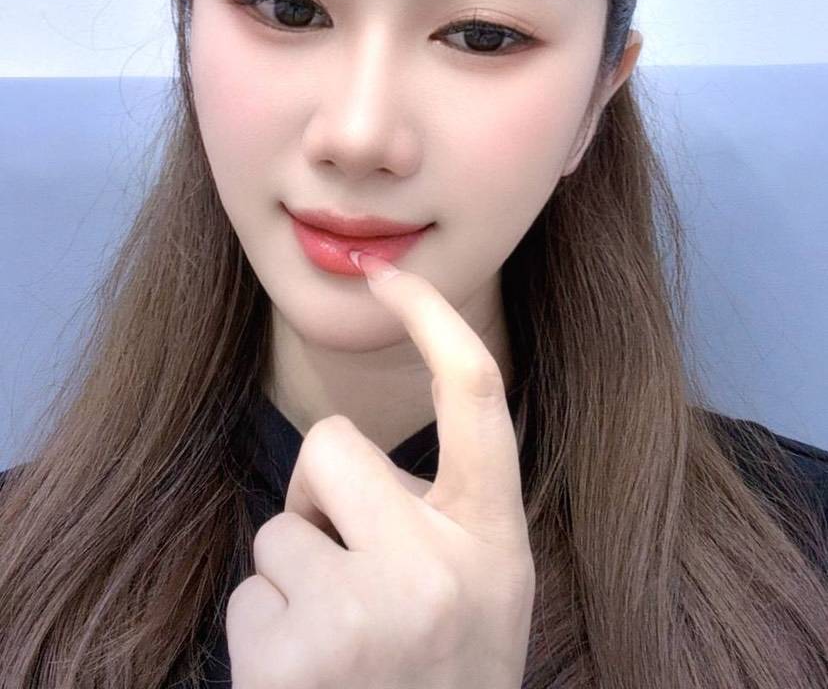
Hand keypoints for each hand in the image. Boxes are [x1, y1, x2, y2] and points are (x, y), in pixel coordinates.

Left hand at [225, 252, 535, 688]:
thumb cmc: (443, 681)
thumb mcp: (483, 594)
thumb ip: (444, 519)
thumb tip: (352, 463)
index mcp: (494, 540)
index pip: (477, 396)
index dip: (435, 321)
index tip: (392, 273)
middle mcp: (439, 566)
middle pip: (333, 446)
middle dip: (323, 496)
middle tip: (353, 577)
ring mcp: (366, 612)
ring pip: (281, 525)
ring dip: (296, 578)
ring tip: (338, 648)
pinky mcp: (295, 656)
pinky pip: (251, 590)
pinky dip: (267, 630)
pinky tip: (308, 682)